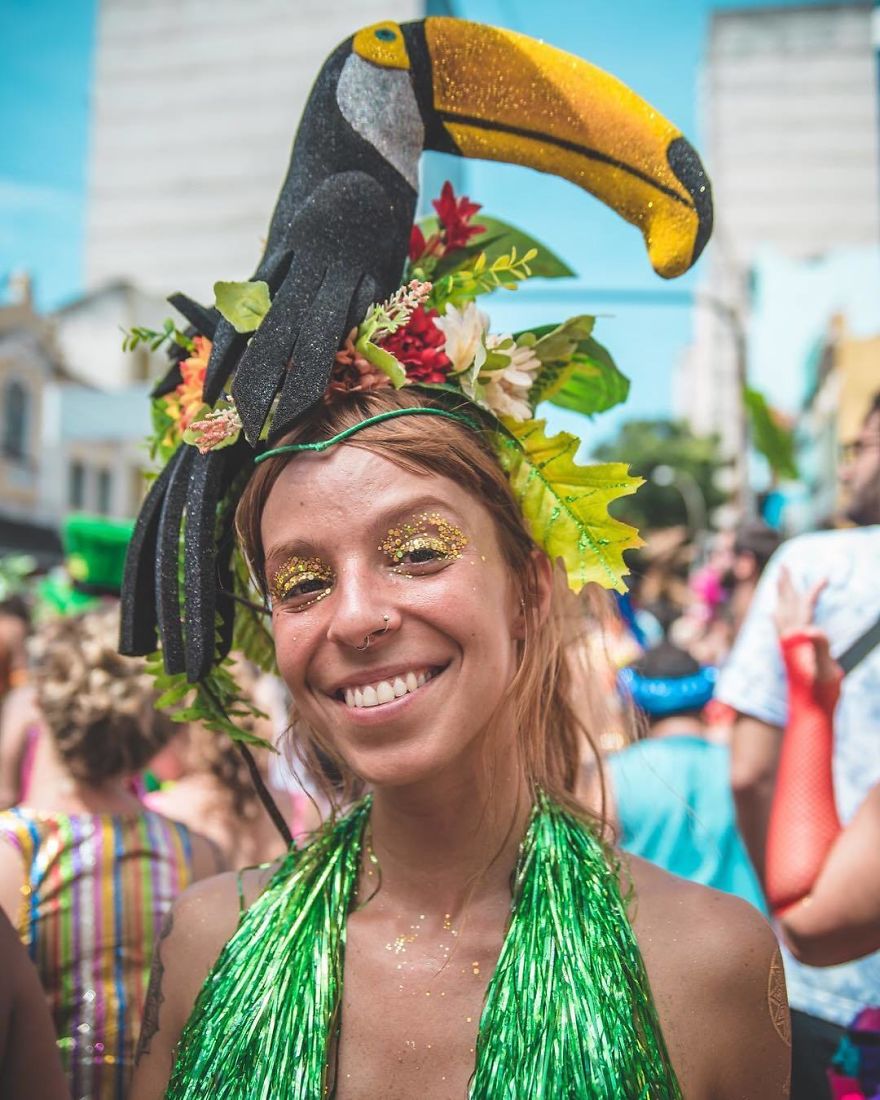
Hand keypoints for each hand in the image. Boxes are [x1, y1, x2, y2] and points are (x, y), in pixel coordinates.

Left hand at [774, 568, 839, 687]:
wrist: (809, 714)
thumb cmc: (820, 693)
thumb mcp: (825, 668)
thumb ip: (819, 647)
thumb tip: (810, 629)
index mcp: (798, 638)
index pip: (804, 606)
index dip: (814, 590)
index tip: (826, 577)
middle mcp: (788, 640)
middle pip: (786, 605)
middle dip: (786, 585)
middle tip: (783, 567)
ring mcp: (787, 648)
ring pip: (781, 615)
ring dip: (782, 597)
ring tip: (779, 583)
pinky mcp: (788, 656)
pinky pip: (780, 629)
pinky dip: (778, 616)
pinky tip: (774, 614)